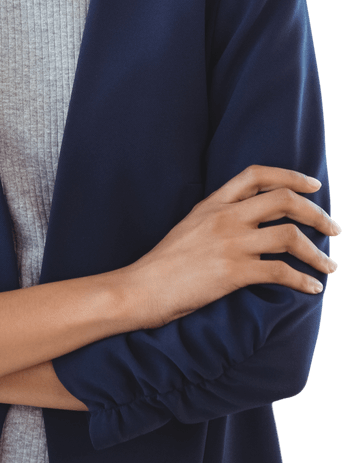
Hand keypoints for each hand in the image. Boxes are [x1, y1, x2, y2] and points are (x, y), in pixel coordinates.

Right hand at [119, 165, 338, 331]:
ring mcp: (230, 243)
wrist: (141, 287)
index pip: (256, 175)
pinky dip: (303, 280)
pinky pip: (280, 272)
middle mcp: (225, 218)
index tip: (313, 186)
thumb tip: (245, 223)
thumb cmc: (162, 264)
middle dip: (316, 213)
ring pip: (289, 236)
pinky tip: (312, 287)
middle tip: (333, 227)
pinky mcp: (233, 273)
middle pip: (284, 200)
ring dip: (316, 252)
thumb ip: (216, 218)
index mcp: (213, 204)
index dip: (290, 176)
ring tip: (328, 265)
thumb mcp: (188, 227)